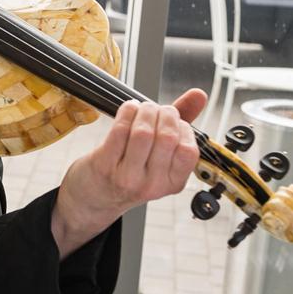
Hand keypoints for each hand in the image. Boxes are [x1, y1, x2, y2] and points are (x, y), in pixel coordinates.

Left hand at [52, 89, 205, 257]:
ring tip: (141, 108)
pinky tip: (128, 109)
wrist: (93, 198)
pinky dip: (126, 112)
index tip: (175, 121)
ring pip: (143, 132)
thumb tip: (199, 95)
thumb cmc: (130, 172)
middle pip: (166, 137)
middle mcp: (152, 184)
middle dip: (163, 113)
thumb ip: (181, 126)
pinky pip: (119, 131)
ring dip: (144, 111)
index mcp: (173, 183)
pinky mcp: (104, 165)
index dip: (183, 128)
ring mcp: (127, 176)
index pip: (189, 151)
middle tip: (156, 109)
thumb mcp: (159, 159)